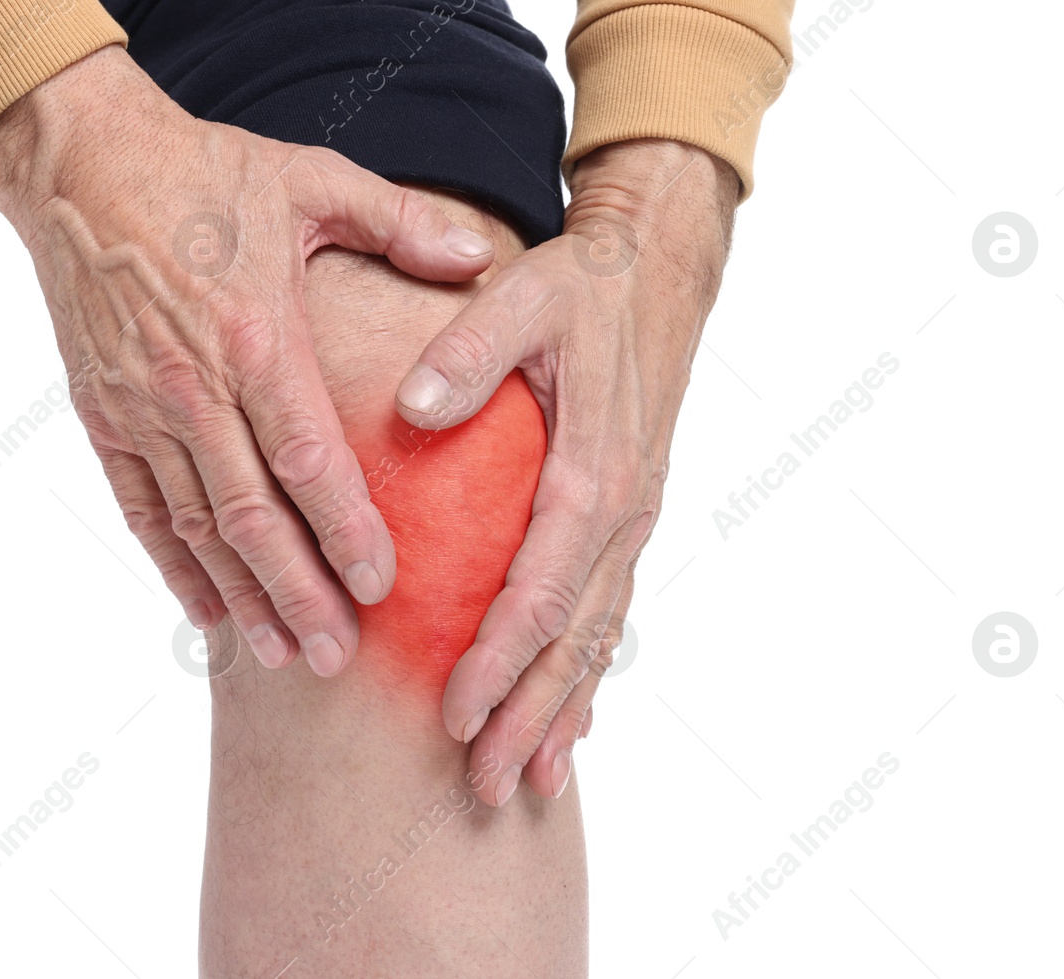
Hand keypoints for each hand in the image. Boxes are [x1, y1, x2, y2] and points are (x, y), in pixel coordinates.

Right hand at [0, 45, 495, 675]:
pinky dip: (173, 566)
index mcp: (257, 335)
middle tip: (342, 656)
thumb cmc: (205, 171)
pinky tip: (206, 613)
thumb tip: (486, 257)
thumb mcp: (313, 181)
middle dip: (299, 594)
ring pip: (198, 527)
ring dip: (242, 596)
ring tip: (286, 654)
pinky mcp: (103, 416)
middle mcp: (195, 387)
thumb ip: (404, 224)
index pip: (309, 458)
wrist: (79, 161)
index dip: (345, 530)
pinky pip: (140, 509)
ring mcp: (142, 408)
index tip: (382, 586)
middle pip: (253, 516)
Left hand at [393, 139, 738, 802]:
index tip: (454, 713)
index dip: (498, 658)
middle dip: (527, 716)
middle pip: (574, 639)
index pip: (541, 588)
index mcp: (592, 471)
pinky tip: (569, 727)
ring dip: (560, 713)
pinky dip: (588, 676)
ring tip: (524, 783)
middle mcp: (621, 513)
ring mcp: (631, 524)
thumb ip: (468, 351)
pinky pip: (609, 615)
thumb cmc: (579, 290)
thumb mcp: (523, 298)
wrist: (653, 278)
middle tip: (483, 786)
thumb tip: (410, 409)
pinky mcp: (626, 523)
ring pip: (597, 639)